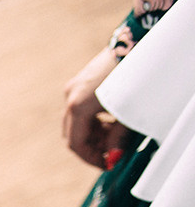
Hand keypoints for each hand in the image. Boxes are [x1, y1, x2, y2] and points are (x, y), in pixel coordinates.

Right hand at [61, 44, 131, 168]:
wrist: (135, 42)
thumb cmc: (134, 78)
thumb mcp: (128, 113)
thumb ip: (117, 138)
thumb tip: (112, 158)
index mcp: (78, 107)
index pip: (76, 143)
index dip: (91, 158)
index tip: (107, 164)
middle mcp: (70, 97)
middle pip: (73, 134)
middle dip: (91, 147)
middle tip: (111, 152)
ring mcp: (73, 87)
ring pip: (76, 122)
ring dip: (93, 133)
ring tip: (114, 135)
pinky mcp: (80, 81)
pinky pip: (79, 109)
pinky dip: (92, 120)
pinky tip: (110, 119)